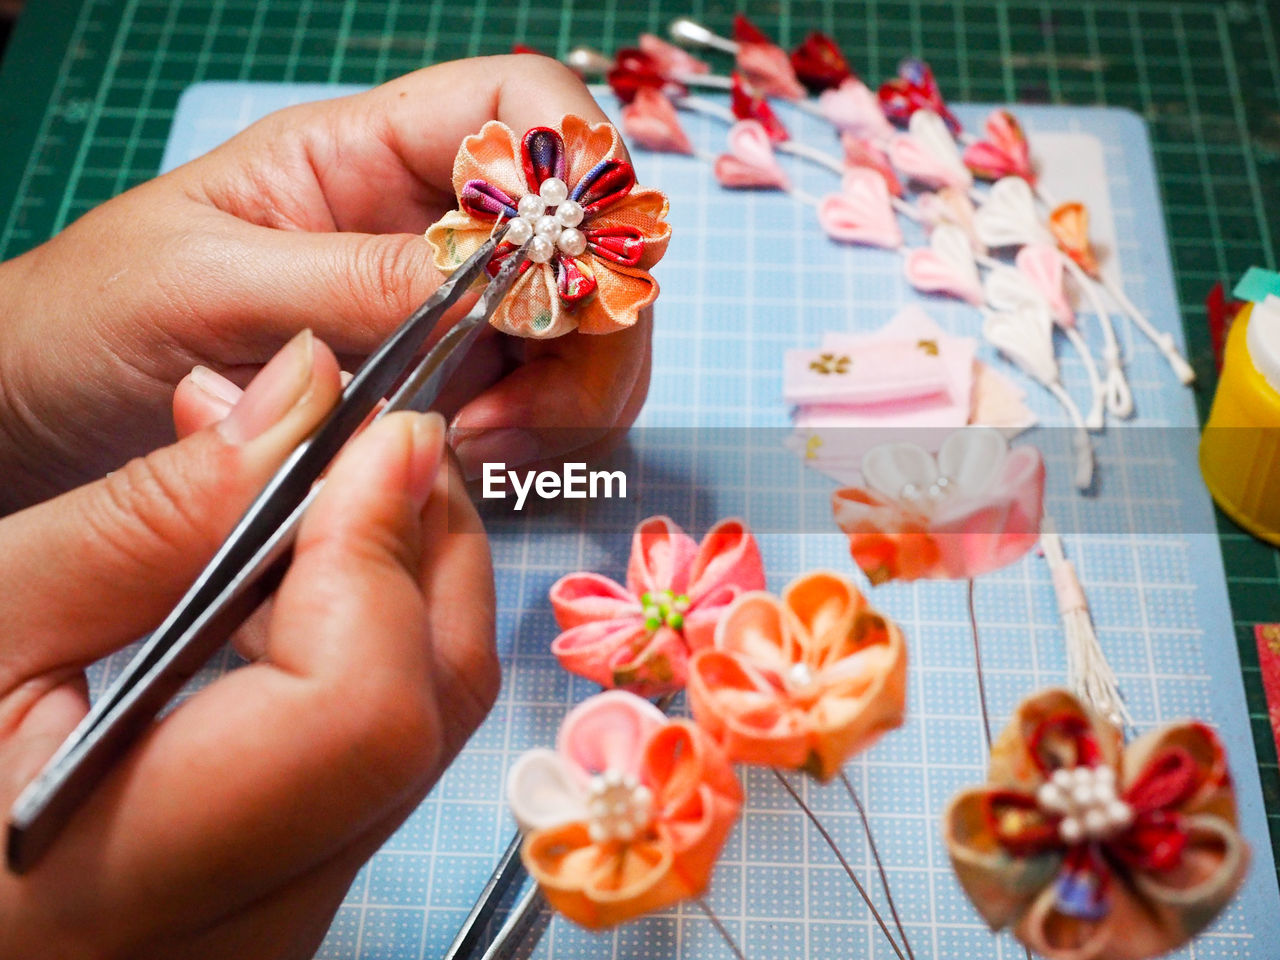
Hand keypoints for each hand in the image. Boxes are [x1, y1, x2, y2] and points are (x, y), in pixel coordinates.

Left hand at [0, 55, 650, 511]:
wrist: (52, 418)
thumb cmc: (96, 318)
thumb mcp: (205, 283)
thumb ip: (349, 279)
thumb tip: (495, 283)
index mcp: (364, 154)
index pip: (516, 103)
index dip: (574, 156)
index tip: (569, 254)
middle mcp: (427, 225)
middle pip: (586, 229)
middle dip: (596, 310)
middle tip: (538, 390)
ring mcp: (450, 309)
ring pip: (584, 323)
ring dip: (577, 386)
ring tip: (491, 444)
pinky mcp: (451, 385)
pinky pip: (546, 395)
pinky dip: (547, 431)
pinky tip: (481, 459)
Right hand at [0, 334, 497, 958]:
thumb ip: (153, 519)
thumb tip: (312, 395)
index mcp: (132, 885)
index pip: (361, 713)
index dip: (383, 550)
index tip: (375, 429)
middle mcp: (257, 920)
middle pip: (432, 703)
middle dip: (424, 535)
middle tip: (360, 428)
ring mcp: (295, 907)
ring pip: (432, 716)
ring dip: (402, 567)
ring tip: (315, 478)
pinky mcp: (306, 873)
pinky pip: (391, 735)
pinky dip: (372, 621)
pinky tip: (298, 564)